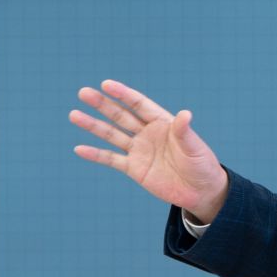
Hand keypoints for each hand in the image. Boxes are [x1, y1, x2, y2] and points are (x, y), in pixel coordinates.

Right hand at [70, 79, 229, 222]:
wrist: (200, 192)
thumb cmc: (202, 165)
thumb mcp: (195, 148)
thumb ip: (185, 132)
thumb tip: (185, 114)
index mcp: (162, 122)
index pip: (138, 105)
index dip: (123, 94)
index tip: (106, 84)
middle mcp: (147, 133)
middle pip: (120, 116)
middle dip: (102, 104)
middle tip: (83, 93)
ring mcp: (139, 150)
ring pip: (112, 135)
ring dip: (93, 125)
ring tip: (74, 115)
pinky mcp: (134, 168)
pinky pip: (112, 160)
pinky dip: (96, 155)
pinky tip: (79, 149)